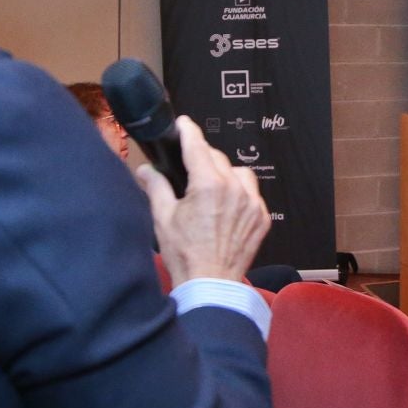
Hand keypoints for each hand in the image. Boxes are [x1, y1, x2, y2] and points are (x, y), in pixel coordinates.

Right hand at [139, 117, 269, 284]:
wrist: (210, 284)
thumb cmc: (185, 254)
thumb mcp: (163, 218)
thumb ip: (156, 187)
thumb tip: (145, 170)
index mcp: (209, 186)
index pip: (198, 147)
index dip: (189, 132)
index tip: (184, 124)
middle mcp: (235, 190)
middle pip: (218, 158)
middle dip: (203, 157)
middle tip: (189, 166)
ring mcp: (252, 204)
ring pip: (239, 172)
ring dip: (225, 172)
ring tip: (210, 186)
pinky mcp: (261, 218)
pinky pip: (252, 193)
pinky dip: (240, 192)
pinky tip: (226, 205)